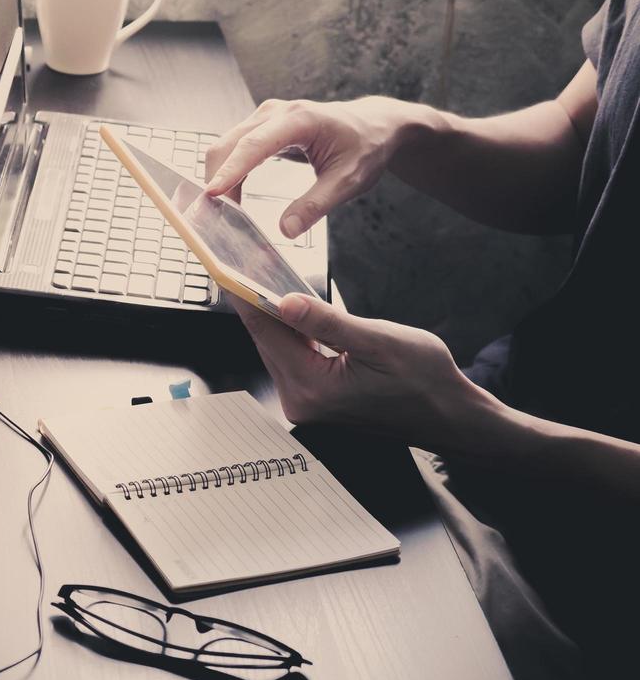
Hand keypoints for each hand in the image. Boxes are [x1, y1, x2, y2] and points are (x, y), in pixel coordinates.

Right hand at [204, 97, 417, 237]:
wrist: (373, 126)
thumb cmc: (365, 147)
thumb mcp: (348, 181)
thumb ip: (316, 205)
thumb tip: (287, 230)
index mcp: (300, 119)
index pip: (254, 145)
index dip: (230, 171)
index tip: (212, 194)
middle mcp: (277, 113)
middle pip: (230, 144)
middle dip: (218, 179)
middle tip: (213, 217)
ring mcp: (266, 117)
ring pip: (227, 146)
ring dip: (220, 178)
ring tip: (221, 211)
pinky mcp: (262, 128)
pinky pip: (235, 149)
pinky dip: (228, 173)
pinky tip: (230, 197)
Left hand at [230, 293, 505, 454]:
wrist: (450, 417)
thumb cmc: (427, 380)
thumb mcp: (380, 341)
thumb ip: (329, 321)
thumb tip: (285, 302)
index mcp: (313, 387)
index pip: (266, 332)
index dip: (246, 295)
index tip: (229, 268)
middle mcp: (301, 401)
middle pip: (267, 341)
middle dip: (258, 302)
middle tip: (248, 263)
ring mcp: (306, 405)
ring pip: (279, 350)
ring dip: (274, 318)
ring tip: (265, 279)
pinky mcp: (315, 402)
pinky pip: (293, 360)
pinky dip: (291, 335)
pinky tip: (291, 312)